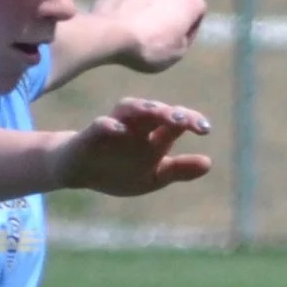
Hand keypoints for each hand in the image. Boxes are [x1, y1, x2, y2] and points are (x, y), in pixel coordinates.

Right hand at [53, 97, 212, 197]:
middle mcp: (136, 125)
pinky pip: (100, 125)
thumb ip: (179, 170)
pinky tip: (120, 130)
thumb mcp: (152, 177)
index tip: (205, 129)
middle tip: (183, 121)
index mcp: (153, 135)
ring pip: (130, 109)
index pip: (175, 122)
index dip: (191, 121)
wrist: (78, 172)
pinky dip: (110, 125)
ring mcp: (114, 127)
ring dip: (144, 109)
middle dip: (170, 113)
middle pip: (156, 111)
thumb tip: (208, 163)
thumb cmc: (118, 171)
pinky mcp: (91, 135)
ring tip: (157, 113)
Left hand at [86, 0, 206, 72]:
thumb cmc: (149, 49)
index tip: (180, 38)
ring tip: (137, 15)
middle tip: (155, 32)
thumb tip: (181, 33)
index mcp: (186, 4)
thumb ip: (183, 41)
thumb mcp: (175, 56)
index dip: (192, 23)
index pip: (199, 7)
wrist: (113, 37)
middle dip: (166, 11)